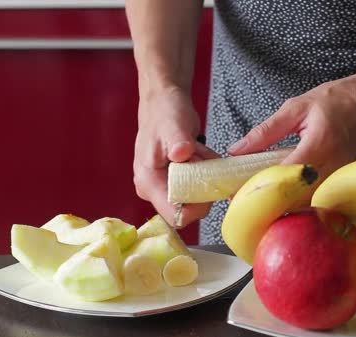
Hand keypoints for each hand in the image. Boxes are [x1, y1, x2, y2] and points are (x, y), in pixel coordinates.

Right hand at [133, 87, 219, 226]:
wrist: (163, 101)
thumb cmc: (165, 112)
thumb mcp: (173, 124)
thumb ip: (178, 141)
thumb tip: (181, 153)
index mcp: (148, 182)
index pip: (175, 216)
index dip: (196, 207)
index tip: (206, 184)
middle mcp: (153, 189)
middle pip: (188, 208)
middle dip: (202, 186)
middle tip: (201, 158)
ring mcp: (163, 186)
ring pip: (195, 196)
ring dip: (205, 176)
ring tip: (197, 151)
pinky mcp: (173, 181)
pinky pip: (196, 186)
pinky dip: (204, 171)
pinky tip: (198, 153)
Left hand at [228, 74, 355, 196]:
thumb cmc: (340, 100)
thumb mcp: (297, 108)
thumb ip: (265, 131)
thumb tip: (237, 149)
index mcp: (317, 146)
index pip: (282, 178)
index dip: (257, 187)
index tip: (236, 192)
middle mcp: (332, 168)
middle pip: (294, 200)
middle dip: (267, 203)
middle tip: (244, 200)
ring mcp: (341, 179)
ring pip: (307, 205)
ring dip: (283, 205)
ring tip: (262, 198)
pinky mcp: (346, 184)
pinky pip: (320, 200)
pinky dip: (300, 201)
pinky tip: (286, 195)